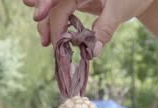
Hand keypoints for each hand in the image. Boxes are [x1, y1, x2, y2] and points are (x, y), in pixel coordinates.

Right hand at [22, 0, 153, 53]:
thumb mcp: (119, 10)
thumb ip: (104, 29)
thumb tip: (92, 52)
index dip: (46, 3)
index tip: (38, 16)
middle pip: (53, 3)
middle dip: (46, 20)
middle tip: (44, 40)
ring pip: (55, 9)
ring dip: (48, 25)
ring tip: (45, 41)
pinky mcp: (77, 4)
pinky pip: (62, 13)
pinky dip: (57, 25)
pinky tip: (54, 37)